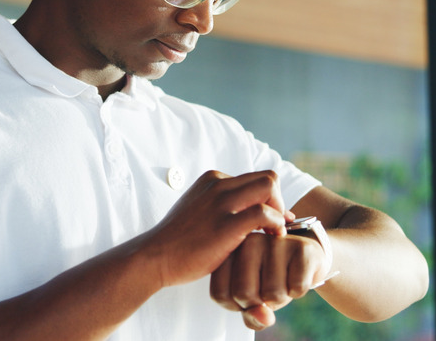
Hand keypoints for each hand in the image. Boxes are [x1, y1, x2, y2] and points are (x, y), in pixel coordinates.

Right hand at [140, 170, 287, 288]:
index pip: (254, 178)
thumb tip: (246, 209)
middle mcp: (218, 185)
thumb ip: (220, 204)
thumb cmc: (178, 240)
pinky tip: (272, 238)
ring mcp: (221, 202)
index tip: (271, 218)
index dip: (269, 198)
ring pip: (269, 186)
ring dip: (279, 209)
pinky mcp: (226, 224)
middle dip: (278, 200)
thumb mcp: (198, 209)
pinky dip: (276, 224)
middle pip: (267, 177)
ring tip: (274, 232)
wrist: (155, 257)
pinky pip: (264, 213)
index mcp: (212, 179)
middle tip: (276, 224)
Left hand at [209, 231, 329, 329]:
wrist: (307, 259)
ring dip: (281, 298)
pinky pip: (297, 288)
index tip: (249, 296)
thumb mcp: (255, 299)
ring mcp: (274, 242)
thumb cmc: (274, 279)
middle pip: (243, 294)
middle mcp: (249, 242)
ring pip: (272, 294)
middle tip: (268, 290)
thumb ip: (252, 316)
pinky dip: (298, 291)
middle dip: (260, 304)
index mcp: (229, 253)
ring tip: (284, 281)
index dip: (238, 306)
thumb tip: (264, 317)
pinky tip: (297, 276)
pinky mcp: (301, 248)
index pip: (221, 294)